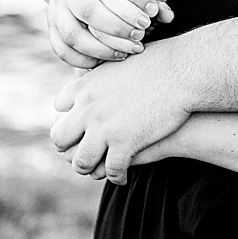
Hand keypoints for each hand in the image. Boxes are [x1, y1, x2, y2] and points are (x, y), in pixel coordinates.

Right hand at [47, 0, 173, 69]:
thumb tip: (167, 16)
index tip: (152, 11)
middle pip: (87, 9)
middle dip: (118, 26)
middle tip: (141, 33)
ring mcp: (57, 8)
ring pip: (72, 33)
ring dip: (102, 48)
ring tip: (125, 52)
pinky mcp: (52, 26)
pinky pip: (62, 49)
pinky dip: (82, 60)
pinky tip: (103, 61)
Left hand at [51, 47, 189, 181]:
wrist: (179, 72)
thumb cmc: (157, 62)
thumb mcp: (119, 61)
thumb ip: (103, 72)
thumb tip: (100, 74)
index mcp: (84, 86)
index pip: (59, 105)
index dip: (68, 116)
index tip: (79, 123)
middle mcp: (87, 108)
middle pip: (59, 136)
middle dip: (68, 146)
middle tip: (81, 151)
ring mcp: (103, 128)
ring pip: (81, 161)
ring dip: (87, 168)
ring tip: (96, 170)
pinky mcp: (124, 143)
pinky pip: (112, 170)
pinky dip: (116, 177)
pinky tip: (122, 177)